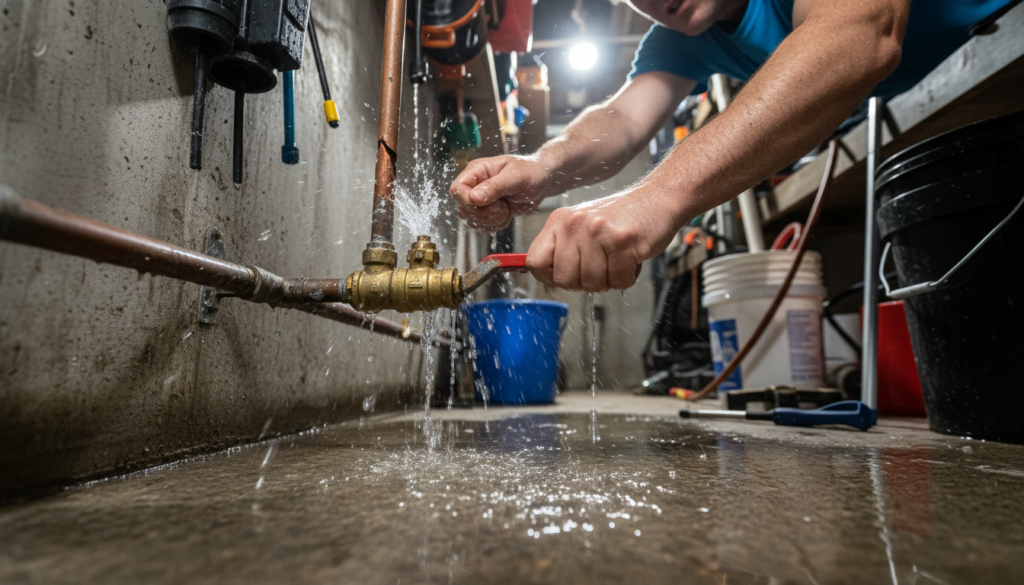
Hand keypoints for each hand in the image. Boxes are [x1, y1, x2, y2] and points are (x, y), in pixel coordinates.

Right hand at [449, 155, 549, 232]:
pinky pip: (482, 225)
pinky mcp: (487, 211)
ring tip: (506, 210)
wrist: (542, 180)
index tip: (487, 203)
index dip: (468, 201)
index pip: (457, 189)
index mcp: (477, 170)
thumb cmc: (531, 172)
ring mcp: (480, 199)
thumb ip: (494, 186)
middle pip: (463, 208)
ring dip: (490, 220)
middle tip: (502, 207)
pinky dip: (495, 224)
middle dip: (484, 213)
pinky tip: (506, 215)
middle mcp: (475, 184)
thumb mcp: (515, 177)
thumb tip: (474, 197)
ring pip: (471, 219)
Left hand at [526, 187, 680, 291]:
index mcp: (560, 221)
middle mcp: (575, 224)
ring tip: (617, 260)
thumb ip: (563, 250)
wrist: (658, 198)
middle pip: (564, 280)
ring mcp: (598, 232)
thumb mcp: (582, 226)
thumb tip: (549, 279)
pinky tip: (630, 259)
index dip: (549, 277)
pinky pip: (618, 281)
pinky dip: (627, 278)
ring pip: (591, 284)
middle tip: (600, 267)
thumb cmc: (621, 218)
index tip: (564, 276)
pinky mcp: (622, 242)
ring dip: (609, 280)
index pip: (535, 262)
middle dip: (584, 282)